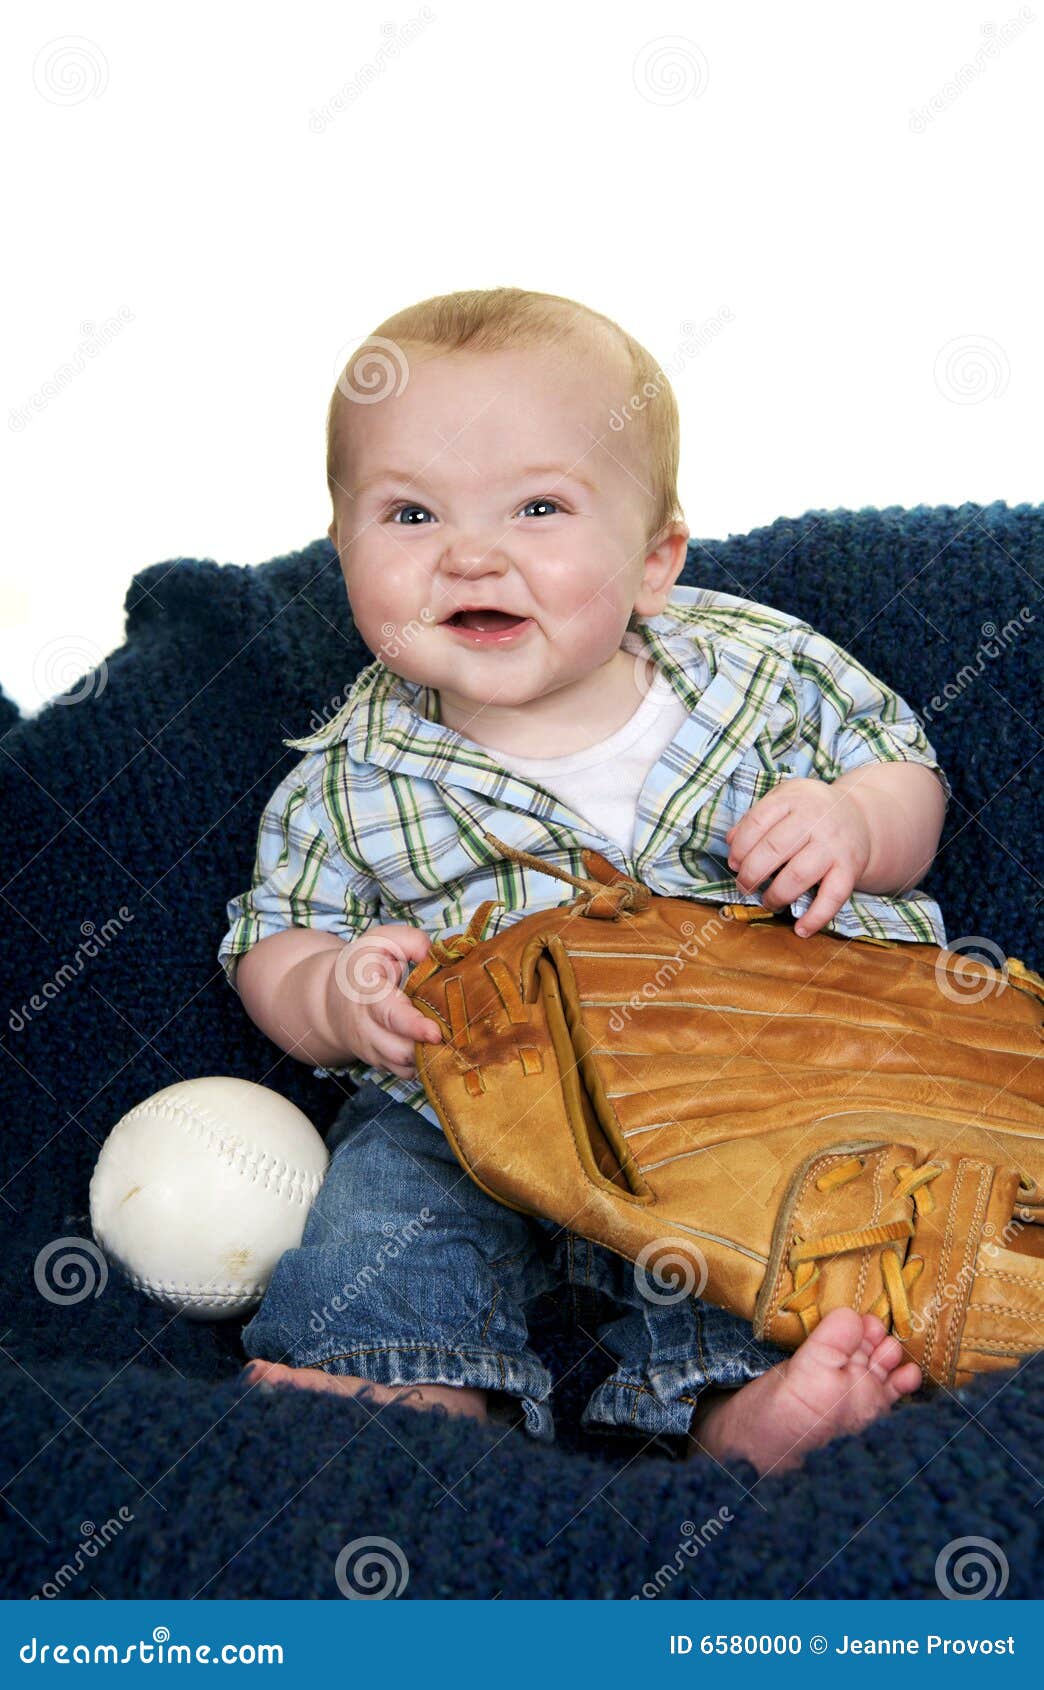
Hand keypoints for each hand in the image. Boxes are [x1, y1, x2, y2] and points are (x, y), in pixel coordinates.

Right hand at [328, 924, 442, 1080]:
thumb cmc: (363, 966)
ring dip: (429, 1057)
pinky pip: (405, 1073)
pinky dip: (424, 1066)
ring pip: (403, 1066)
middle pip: (398, 1049)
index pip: (388, 1014)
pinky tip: (439, 1049)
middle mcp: (365, 1027)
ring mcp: (371, 1049)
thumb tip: (435, 956)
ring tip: (451, 1042)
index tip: (436, 1032)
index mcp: (366, 993)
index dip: (413, 1025)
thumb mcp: (381, 940)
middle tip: (456, 1035)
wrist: (331, 998)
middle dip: (428, 1046)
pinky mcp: (380, 1063)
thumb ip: (411, 941)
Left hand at [724, 776, 872, 937]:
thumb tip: (730, 843)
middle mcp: (816, 819)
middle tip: (744, 887)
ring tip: (768, 901)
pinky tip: (801, 929)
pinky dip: (816, 917)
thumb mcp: (784, 800)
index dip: (740, 847)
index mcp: (794, 798)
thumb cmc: (811, 812)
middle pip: (774, 849)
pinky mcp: (850, 868)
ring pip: (798, 874)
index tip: (734, 864)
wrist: (861, 817)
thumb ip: (755, 819)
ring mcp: (834, 844)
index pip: (758, 822)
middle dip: (751, 874)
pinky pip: (833, 897)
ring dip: (776, 895)